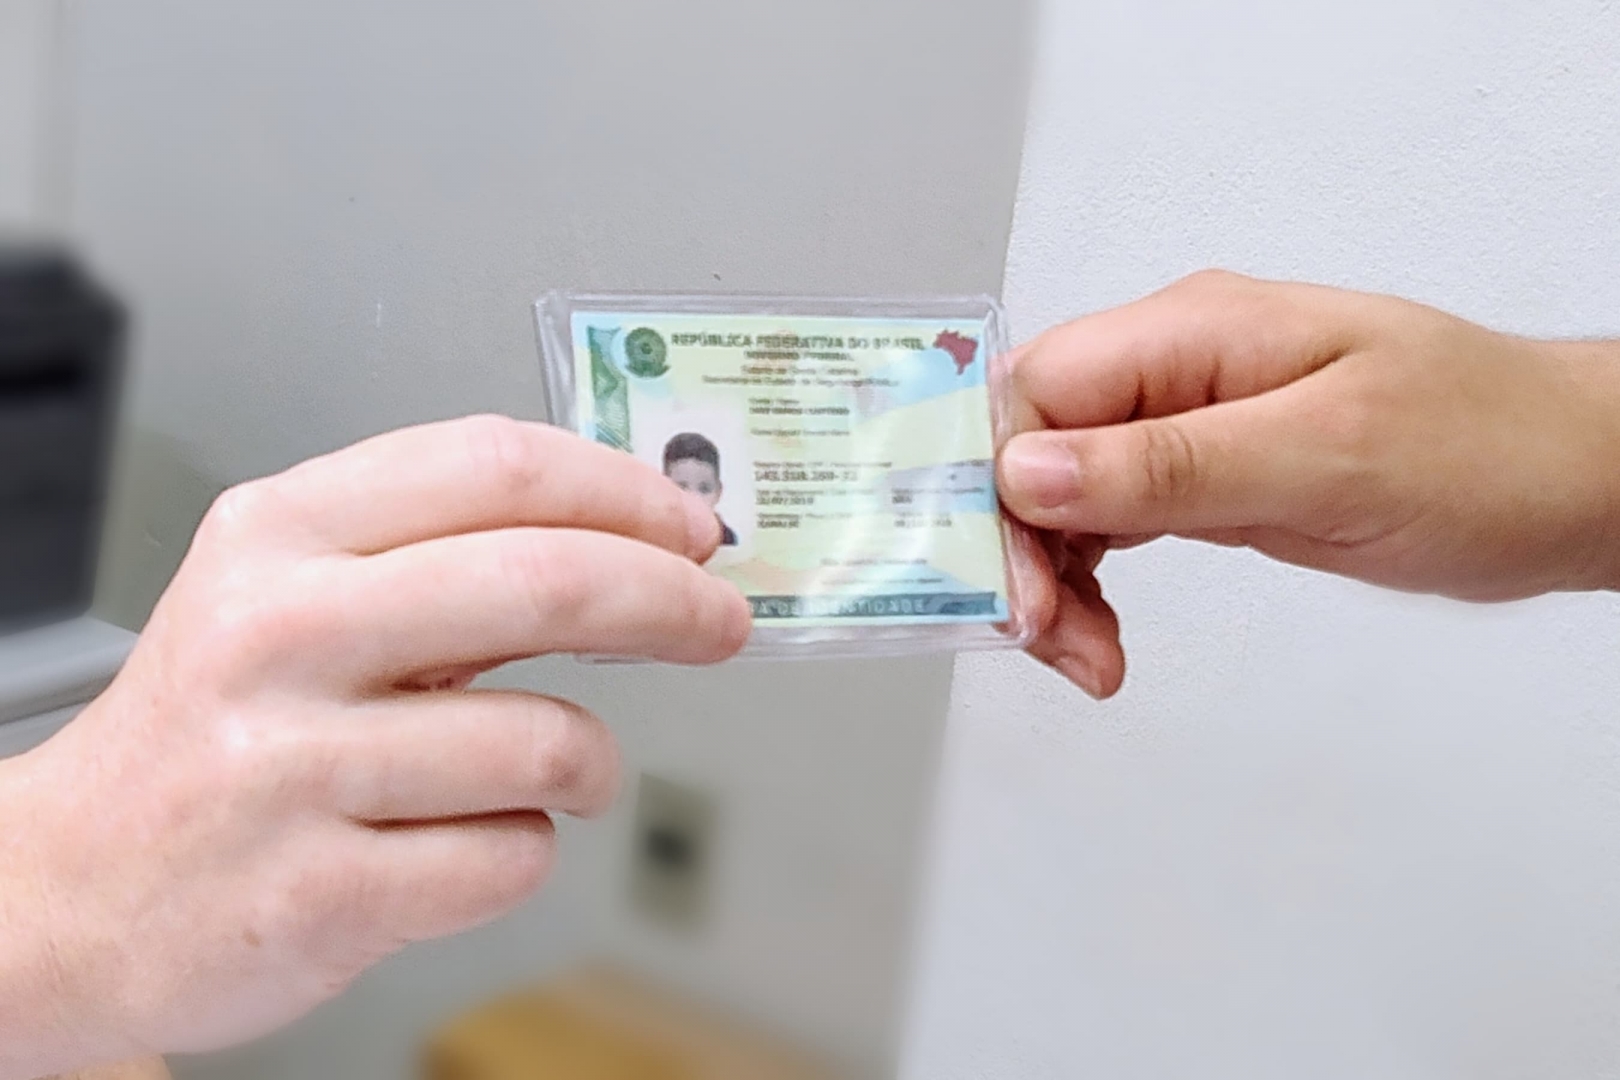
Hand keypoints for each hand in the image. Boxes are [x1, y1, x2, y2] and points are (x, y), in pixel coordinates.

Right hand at [0, 416, 749, 1077]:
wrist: (65, 893)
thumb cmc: (211, 732)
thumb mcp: (288, 595)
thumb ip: (439, 552)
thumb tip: (632, 541)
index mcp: (280, 536)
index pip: (496, 466)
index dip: (624, 491)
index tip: (690, 526)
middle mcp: (280, 633)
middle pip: (548, 579)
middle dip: (673, 599)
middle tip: (721, 623)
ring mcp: (293, 767)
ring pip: (548, 740)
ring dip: (591, 762)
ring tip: (562, 771)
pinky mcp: (318, 890)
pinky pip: (508, 857)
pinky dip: (520, 850)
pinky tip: (468, 841)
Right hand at [998, 271, 1619, 697]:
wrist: (1570, 481)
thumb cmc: (1487, 448)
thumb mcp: (1327, 457)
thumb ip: (1170, 463)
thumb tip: (1030, 468)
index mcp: (1195, 333)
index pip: (1035, 390)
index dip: (995, 485)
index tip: (1012, 578)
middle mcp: (1177, 369)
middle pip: (1032, 447)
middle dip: (1018, 547)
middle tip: (1050, 634)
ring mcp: (1188, 423)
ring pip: (1058, 494)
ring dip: (1050, 579)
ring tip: (1086, 654)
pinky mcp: (1205, 475)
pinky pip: (1106, 522)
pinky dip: (1086, 582)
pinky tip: (1101, 634)